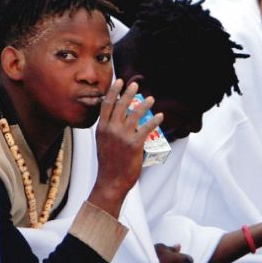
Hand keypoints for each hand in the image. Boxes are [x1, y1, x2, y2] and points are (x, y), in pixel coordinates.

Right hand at [90, 79, 160, 212]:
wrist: (111, 181)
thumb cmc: (108, 164)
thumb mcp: (102, 143)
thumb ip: (108, 130)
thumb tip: (117, 120)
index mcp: (102, 128)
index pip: (106, 104)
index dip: (113, 91)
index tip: (119, 81)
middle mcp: (111, 129)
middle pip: (121, 105)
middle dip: (128, 92)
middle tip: (135, 85)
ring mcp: (122, 136)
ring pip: (135, 114)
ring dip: (144, 104)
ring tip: (151, 99)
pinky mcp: (134, 144)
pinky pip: (146, 128)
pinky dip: (154, 120)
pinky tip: (160, 116)